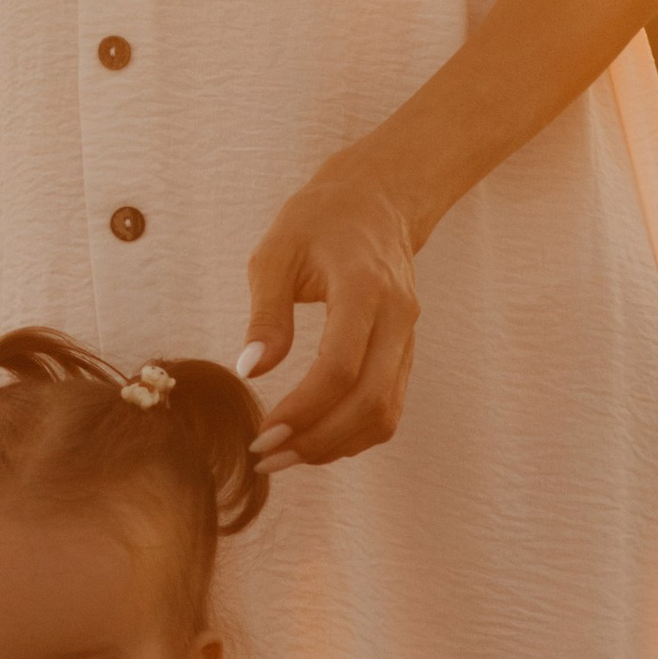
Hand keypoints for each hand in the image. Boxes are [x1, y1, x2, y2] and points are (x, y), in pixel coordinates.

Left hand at [238, 156, 422, 471]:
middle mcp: (397, 319)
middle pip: (370, 402)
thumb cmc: (319, 221)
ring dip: (335, 445)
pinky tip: (312, 439)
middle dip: (317, 441)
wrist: (377, 202)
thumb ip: (266, 313)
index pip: (341, 367)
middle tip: (267, 456)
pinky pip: (388, 408)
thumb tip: (250, 370)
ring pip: (385, 414)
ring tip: (284, 455)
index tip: (263, 432)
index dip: (304, 410)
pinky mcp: (405, 353)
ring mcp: (407, 339)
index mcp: (364, 289)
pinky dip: (352, 434)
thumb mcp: (276, 253)